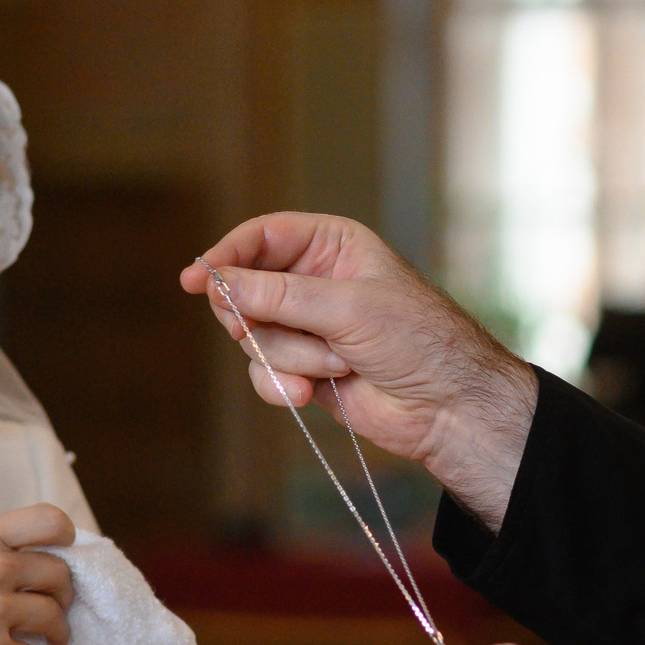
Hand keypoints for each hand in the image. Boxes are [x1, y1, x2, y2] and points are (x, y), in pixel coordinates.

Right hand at [182, 213, 537, 528]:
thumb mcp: (348, 307)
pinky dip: (281, 384)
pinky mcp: (305, 368)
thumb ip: (279, 295)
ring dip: (288, 356)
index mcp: (332, 245)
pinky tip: (309, 394)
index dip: (226, 256)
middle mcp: (315, 280)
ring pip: (254, 335)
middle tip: (257, 332)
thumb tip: (219, 283)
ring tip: (334, 365)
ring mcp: (308, 326)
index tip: (196, 280)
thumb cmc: (418, 341)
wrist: (449, 408)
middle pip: (245, 289)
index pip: (263, 237)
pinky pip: (264, 372)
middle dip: (258, 318)